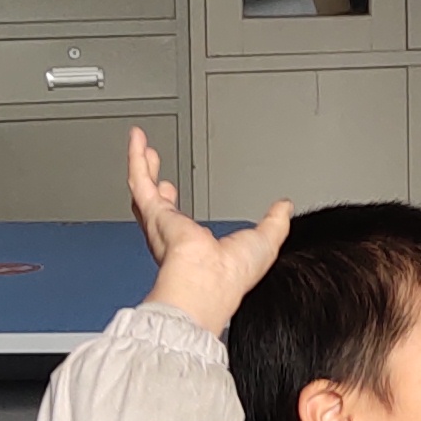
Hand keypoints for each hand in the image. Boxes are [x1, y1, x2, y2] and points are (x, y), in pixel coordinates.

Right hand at [129, 128, 288, 337]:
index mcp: (195, 246)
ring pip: (145, 186)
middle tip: (152, 161)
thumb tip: (284, 208)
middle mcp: (172, 236)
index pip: (179, 222)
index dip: (173, 205)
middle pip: (156, 201)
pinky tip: (137, 138)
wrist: (209, 282)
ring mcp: (161, 223)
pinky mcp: (155, 212)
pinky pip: (141, 179)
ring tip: (140, 145)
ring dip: (142, 164)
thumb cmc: (233, 274)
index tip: (172, 189)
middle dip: (153, 180)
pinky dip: (136, 157)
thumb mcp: (264, 241)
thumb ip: (273, 223)